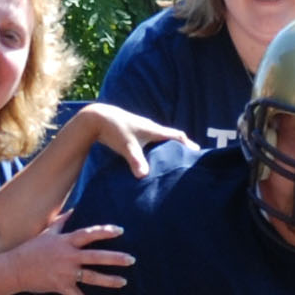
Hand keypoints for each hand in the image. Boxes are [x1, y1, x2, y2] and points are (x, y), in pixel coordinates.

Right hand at [11, 213, 132, 294]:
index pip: (88, 234)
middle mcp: (68, 257)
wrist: (15, 268)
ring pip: (91, 277)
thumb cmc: (31, 248)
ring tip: (124, 282)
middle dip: (115, 258)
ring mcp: (65, 273)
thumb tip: (74, 209)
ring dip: (109, 280)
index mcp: (66, 242)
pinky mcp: (61, 287)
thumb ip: (62, 221)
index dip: (104, 232)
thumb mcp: (47, 232)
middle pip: (95, 257)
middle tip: (131, 259)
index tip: (120, 231)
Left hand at [82, 103, 196, 176]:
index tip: (197, 153)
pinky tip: (152, 161)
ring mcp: (142, 131)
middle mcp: (150, 129)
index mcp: (154, 130)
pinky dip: (155, 151)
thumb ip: (136, 161)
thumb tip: (144, 176)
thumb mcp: (127, 146)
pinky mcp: (133, 135)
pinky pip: (150, 143)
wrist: (97, 119)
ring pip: (160, 141)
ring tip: (172, 162)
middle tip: (188, 160)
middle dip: (180, 148)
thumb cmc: (114, 130)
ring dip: (167, 149)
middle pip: (171, 138)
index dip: (187, 144)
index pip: (176, 136)